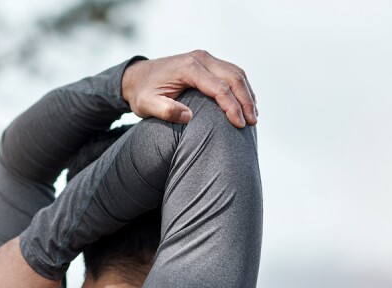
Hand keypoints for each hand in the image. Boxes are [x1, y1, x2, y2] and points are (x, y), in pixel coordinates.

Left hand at [121, 49, 257, 128]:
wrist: (136, 76)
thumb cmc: (142, 93)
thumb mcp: (147, 105)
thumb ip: (165, 111)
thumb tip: (189, 117)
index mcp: (189, 68)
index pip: (219, 88)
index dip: (232, 107)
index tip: (240, 125)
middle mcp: (200, 59)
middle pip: (234, 77)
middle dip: (246, 101)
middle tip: (253, 122)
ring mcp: (205, 58)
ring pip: (236, 73)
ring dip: (248, 93)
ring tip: (254, 115)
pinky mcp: (208, 62)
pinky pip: (231, 72)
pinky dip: (242, 87)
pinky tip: (246, 104)